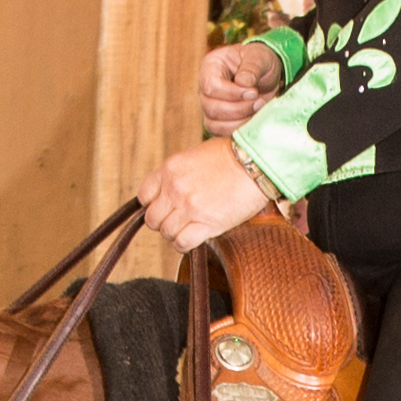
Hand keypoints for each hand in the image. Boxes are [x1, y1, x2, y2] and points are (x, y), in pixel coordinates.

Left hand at [140, 137, 272, 252]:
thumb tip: (172, 191)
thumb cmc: (233, 156)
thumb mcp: (196, 155)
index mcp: (170, 169)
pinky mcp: (206, 224)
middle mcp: (174, 188)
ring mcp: (189, 207)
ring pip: (166, 232)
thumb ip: (179, 174)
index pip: (144, 195)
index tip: (164, 207)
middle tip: (178, 220)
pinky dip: (184, 245)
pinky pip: (181, 243)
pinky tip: (194, 238)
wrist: (257, 162)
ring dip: (176, 233)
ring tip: (190, 228)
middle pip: (152, 218)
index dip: (153, 204)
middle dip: (163, 221)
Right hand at [200, 37, 281, 131]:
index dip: (232, 94)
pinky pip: (221, 134)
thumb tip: (243, 83)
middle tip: (259, 102)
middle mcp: (205, 89)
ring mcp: (209, 107)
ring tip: (258, 110)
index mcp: (211, 68)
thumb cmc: (259, 62)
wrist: (265, 76)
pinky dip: (239, 131)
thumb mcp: (259, 57)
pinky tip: (254, 121)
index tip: (253, 92)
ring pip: (214, 125)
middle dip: (239, 109)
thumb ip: (251, 68)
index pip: (211, 87)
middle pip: (211, 108)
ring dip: (240, 122)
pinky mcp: (218, 122)